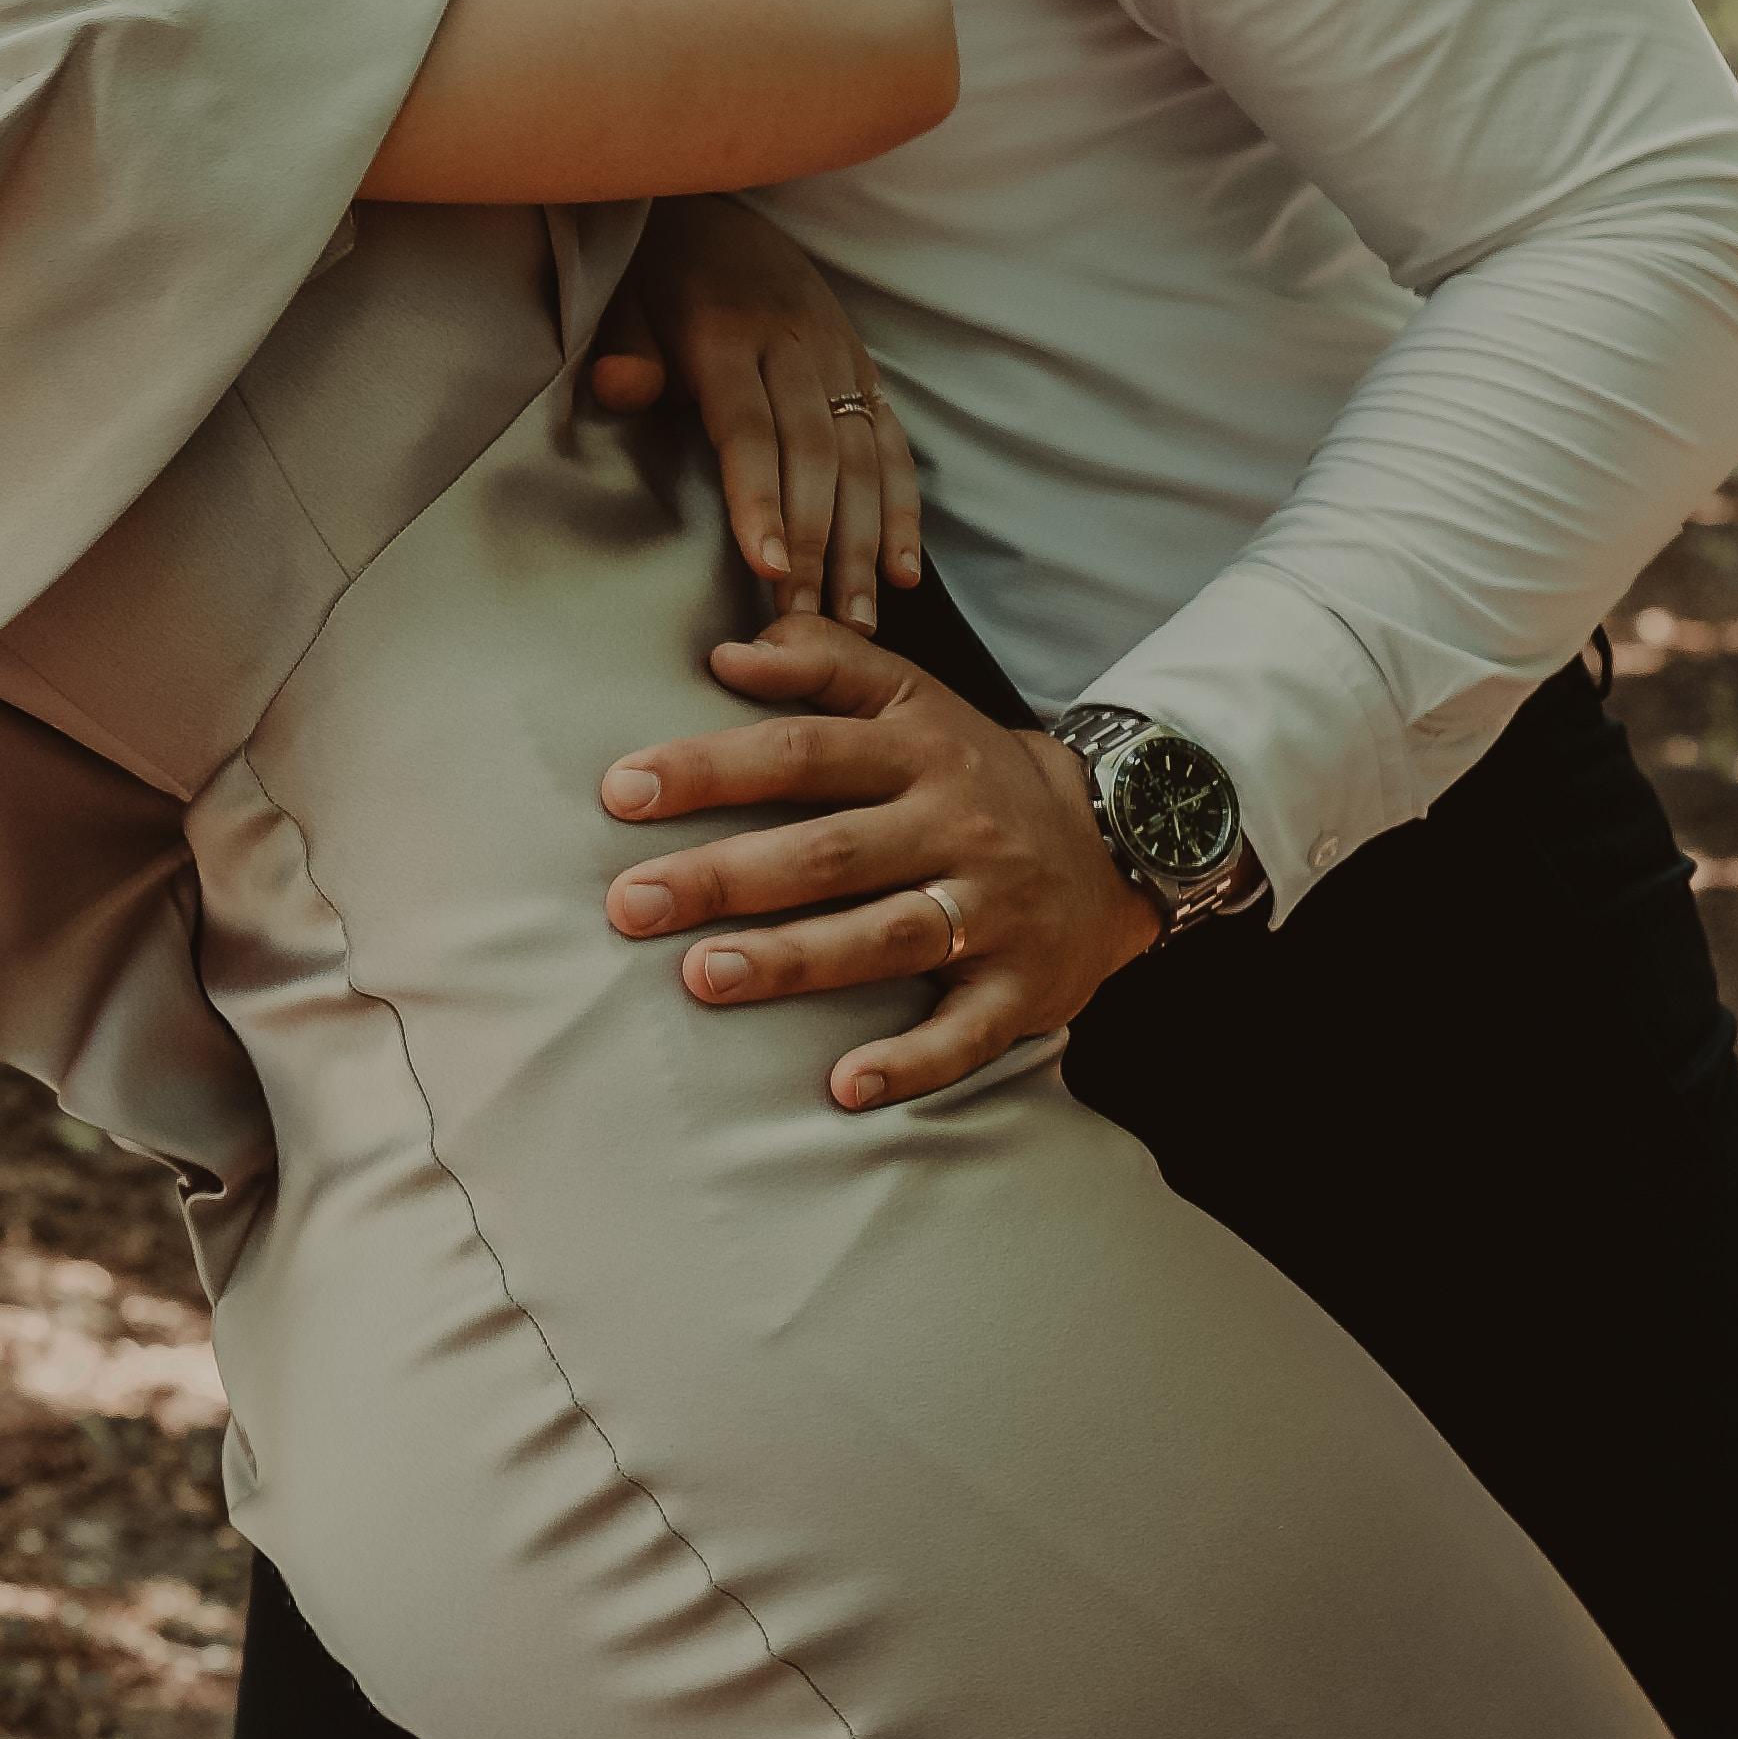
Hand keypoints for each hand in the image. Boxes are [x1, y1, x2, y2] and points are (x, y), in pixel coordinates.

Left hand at [585, 198, 919, 629]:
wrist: (716, 204)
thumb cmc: (656, 276)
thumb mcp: (622, 300)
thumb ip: (625, 349)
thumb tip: (623, 388)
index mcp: (728, 335)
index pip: (750, 429)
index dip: (761, 500)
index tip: (769, 568)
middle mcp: (796, 346)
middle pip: (815, 455)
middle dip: (818, 545)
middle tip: (809, 623)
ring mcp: (839, 357)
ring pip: (862, 458)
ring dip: (865, 543)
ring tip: (858, 621)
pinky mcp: (864, 367)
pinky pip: (893, 443)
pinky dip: (903, 509)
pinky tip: (903, 571)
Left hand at [598, 615, 1159, 1110]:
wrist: (1116, 841)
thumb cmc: (972, 769)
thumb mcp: (914, 696)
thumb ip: (823, 661)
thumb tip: (728, 652)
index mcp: (917, 750)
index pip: (801, 752)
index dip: (710, 768)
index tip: (621, 791)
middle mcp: (954, 826)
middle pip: (829, 850)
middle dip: (724, 876)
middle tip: (631, 903)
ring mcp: (990, 910)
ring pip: (885, 936)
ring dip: (793, 959)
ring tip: (702, 976)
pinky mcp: (1020, 986)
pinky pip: (964, 1031)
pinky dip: (909, 1062)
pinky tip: (843, 1087)